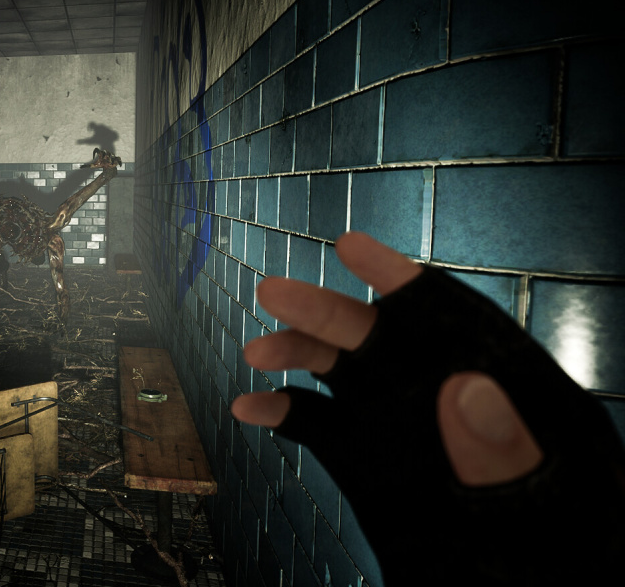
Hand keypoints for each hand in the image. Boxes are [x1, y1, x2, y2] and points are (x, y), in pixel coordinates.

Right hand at [230, 231, 542, 485]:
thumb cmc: (551, 551)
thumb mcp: (542, 506)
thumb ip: (505, 452)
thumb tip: (467, 390)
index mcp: (495, 389)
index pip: (448, 319)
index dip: (399, 281)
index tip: (351, 249)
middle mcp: (437, 395)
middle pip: (376, 338)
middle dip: (324, 312)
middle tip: (273, 293)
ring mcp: (397, 426)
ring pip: (337, 373)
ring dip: (293, 354)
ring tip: (256, 352)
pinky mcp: (364, 462)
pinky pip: (313, 428)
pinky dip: (277, 413)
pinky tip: (249, 407)